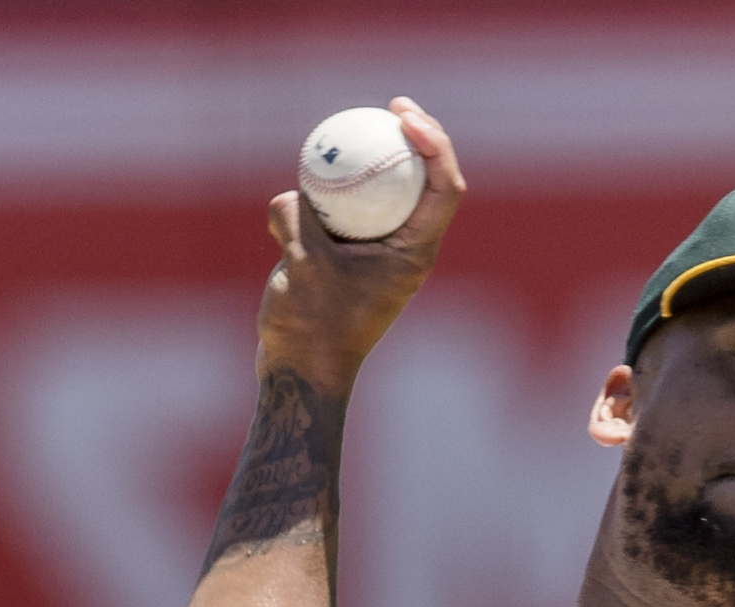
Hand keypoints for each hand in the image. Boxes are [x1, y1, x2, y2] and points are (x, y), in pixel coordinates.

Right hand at [256, 97, 464, 382]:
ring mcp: (379, 254)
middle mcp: (405, 250)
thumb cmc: (311, 327)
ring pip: (389, 193)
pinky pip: (352, 210)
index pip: (444, 187)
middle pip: (426, 181)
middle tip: (392, 106)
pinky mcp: (351, 257)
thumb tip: (290, 194)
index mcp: (414, 253)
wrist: (301, 371)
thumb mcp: (301, 266)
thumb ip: (296, 220)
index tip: (404, 117)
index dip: (436, 143)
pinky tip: (313, 171)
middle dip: (418, 137)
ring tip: (358, 126)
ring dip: (379, 160)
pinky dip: (337, 189)